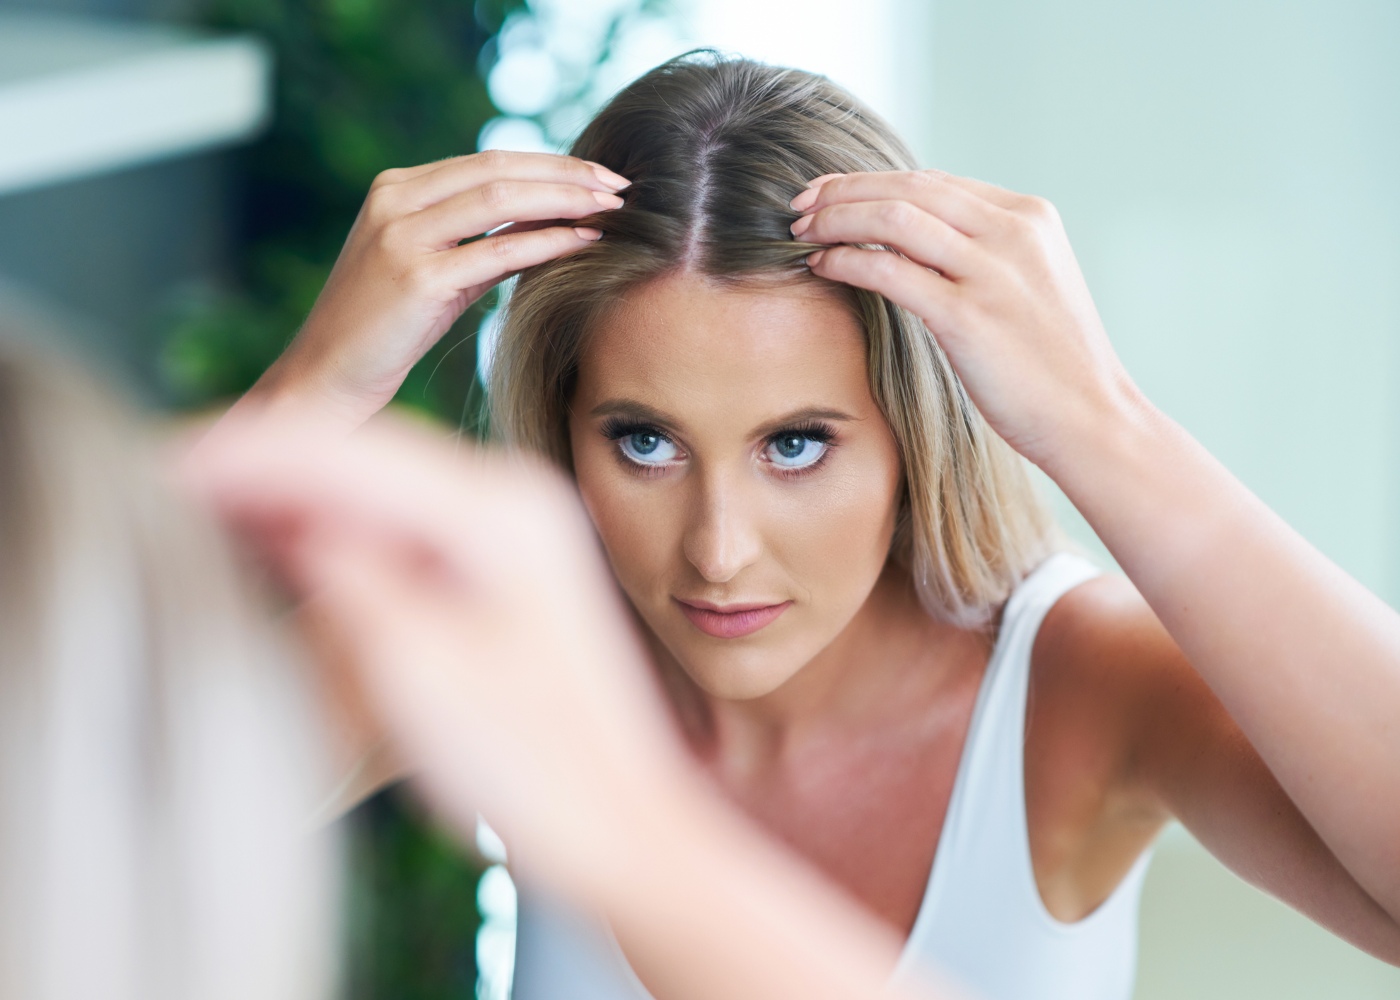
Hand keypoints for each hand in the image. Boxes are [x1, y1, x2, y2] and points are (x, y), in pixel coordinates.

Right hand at [183, 416, 689, 895]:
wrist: (617, 823)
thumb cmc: (533, 767)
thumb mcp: (418, 673)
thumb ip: (345, 577)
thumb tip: (284, 513)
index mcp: (500, 512)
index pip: (349, 453)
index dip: (250, 453)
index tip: (165, 461)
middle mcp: (510, 500)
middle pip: (360, 455)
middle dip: (264, 463)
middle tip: (165, 479)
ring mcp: (508, 531)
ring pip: (373, 486)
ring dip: (292, 493)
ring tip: (202, 505)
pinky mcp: (497, 568)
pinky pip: (395, 525)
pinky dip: (330, 529)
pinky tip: (277, 541)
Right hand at [252, 151, 629, 426]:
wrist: (326, 378)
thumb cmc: (384, 332)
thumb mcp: (433, 273)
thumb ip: (477, 243)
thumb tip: (544, 225)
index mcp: (395, 189)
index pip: (487, 161)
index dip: (549, 164)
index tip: (598, 176)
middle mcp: (394, 202)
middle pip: (498, 170)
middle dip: (567, 174)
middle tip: (620, 185)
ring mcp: (401, 238)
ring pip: (500, 200)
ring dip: (565, 200)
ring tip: (614, 207)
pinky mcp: (416, 280)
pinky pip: (497, 252)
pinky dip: (547, 243)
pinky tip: (585, 243)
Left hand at [790, 170, 1142, 470]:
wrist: (1092, 418)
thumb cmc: (1052, 363)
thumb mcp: (1027, 285)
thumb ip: (982, 253)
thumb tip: (914, 239)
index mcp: (1029, 216)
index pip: (934, 181)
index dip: (873, 181)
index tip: (830, 193)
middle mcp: (1013, 232)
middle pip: (908, 188)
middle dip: (844, 191)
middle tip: (799, 204)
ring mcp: (992, 272)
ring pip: (894, 218)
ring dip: (837, 218)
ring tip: (801, 231)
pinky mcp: (969, 316)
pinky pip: (891, 271)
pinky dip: (849, 261)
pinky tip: (823, 266)